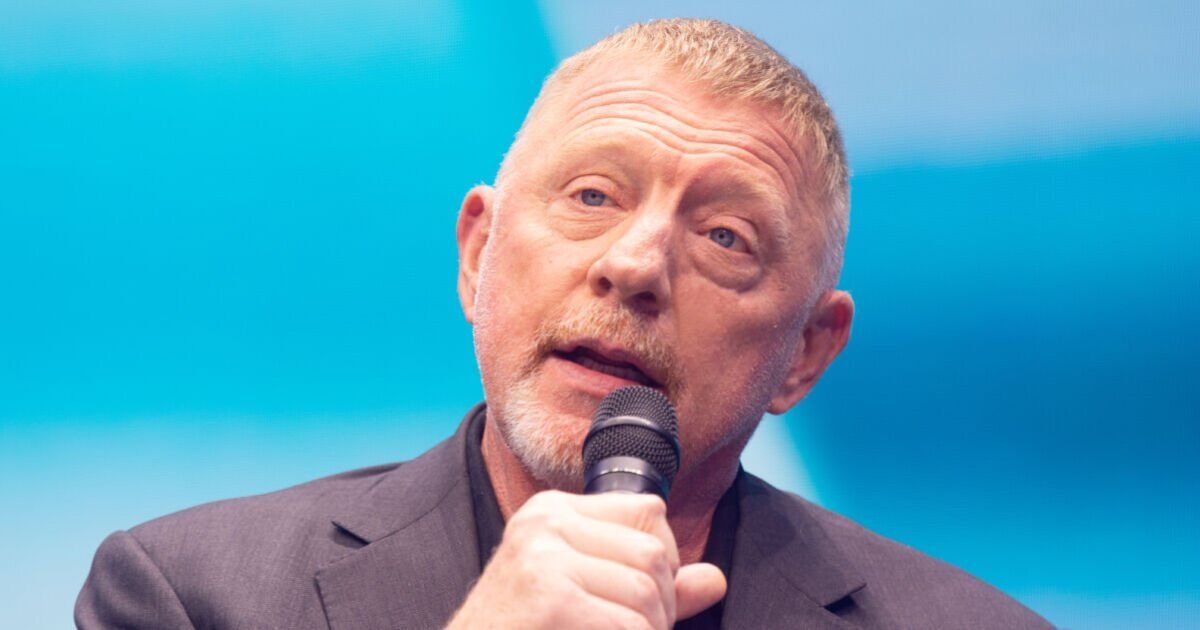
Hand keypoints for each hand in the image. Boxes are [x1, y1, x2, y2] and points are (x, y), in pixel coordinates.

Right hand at [446, 490, 726, 628]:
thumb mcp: (582, 594)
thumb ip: (646, 584)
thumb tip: (715, 580)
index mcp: (552, 511)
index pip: (649, 511)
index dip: (664, 562)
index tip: (641, 603)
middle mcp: (546, 522)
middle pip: (653, 554)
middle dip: (661, 607)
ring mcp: (544, 557)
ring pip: (647, 594)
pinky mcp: (550, 597)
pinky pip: (629, 627)